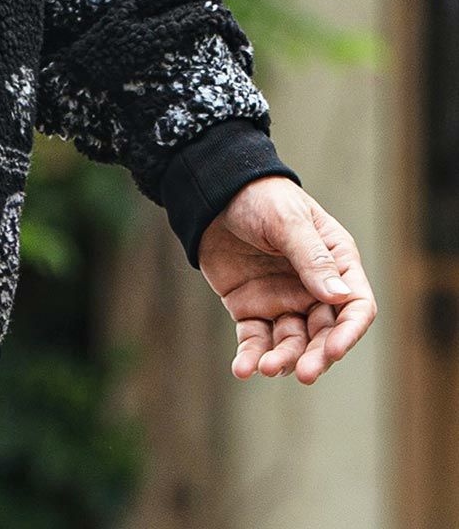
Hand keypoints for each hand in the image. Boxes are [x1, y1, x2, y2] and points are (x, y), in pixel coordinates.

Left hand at [197, 176, 376, 383]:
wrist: (212, 192)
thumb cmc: (260, 197)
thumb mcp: (287, 220)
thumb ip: (311, 257)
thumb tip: (339, 296)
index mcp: (336, 262)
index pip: (355, 305)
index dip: (349, 331)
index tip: (333, 350)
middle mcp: (313, 287)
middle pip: (325, 332)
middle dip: (316, 356)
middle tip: (304, 374)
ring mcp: (283, 299)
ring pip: (291, 342)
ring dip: (283, 359)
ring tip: (266, 368)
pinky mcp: (251, 307)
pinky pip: (256, 339)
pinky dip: (251, 356)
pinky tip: (243, 369)